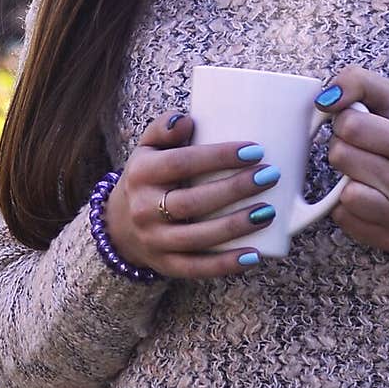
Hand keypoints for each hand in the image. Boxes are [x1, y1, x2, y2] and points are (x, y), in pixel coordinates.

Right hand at [103, 111, 280, 278]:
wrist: (119, 225)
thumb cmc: (148, 177)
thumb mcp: (147, 148)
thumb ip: (164, 128)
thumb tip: (186, 119)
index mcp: (142, 174)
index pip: (181, 163)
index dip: (218, 157)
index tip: (255, 151)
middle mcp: (144, 209)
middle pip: (191, 202)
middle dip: (234, 190)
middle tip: (269, 177)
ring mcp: (154, 241)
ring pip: (196, 238)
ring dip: (235, 226)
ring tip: (269, 212)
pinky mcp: (165, 265)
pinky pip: (196, 268)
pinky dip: (226, 265)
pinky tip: (255, 256)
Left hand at [318, 64, 388, 260]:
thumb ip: (357, 81)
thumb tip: (324, 99)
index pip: (351, 125)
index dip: (346, 119)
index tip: (360, 123)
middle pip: (341, 157)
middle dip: (343, 147)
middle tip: (364, 148)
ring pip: (343, 196)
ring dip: (345, 180)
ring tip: (366, 171)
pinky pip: (345, 221)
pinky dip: (347, 207)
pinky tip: (368, 194)